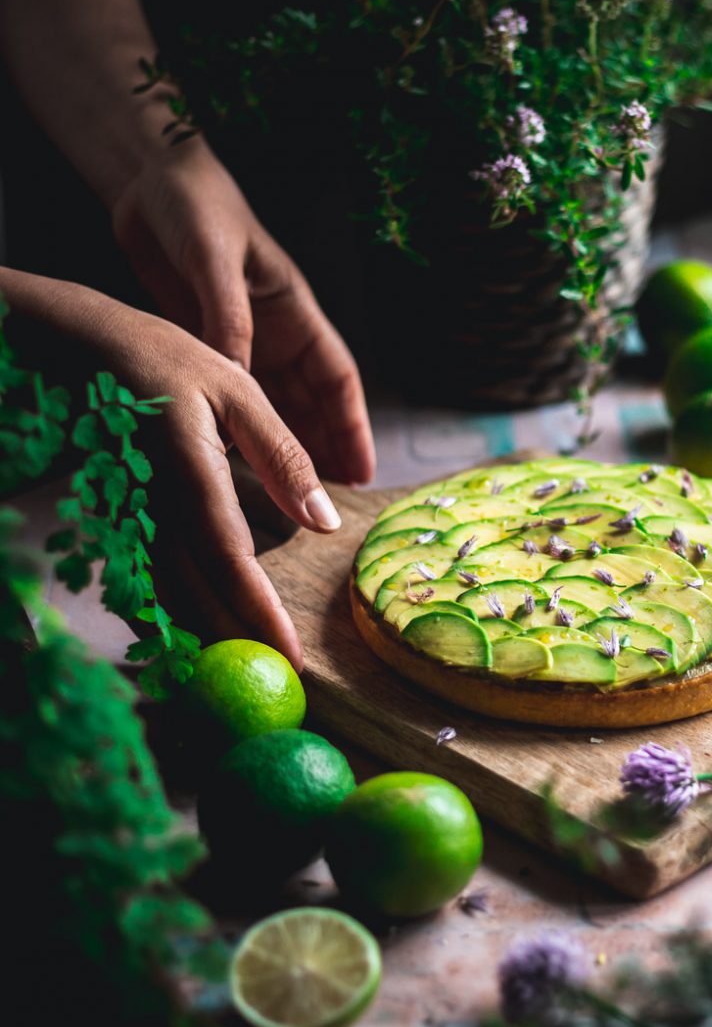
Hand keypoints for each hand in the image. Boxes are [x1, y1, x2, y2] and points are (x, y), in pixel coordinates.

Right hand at [1, 269, 340, 669]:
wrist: (74, 346)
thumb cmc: (165, 360)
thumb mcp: (237, 391)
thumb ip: (282, 458)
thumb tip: (323, 520)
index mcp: (193, 478)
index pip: (230, 563)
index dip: (258, 614)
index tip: (288, 657)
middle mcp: (155, 510)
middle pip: (194, 595)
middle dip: (234, 643)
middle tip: (272, 680)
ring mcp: (129, 519)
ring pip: (164, 595)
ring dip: (202, 636)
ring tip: (240, 667)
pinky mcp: (117, 520)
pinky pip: (143, 578)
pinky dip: (170, 611)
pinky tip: (191, 630)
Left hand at [111, 138, 374, 485]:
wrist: (148, 178)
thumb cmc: (194, 204)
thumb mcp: (214, 259)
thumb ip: (226, 316)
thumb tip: (237, 377)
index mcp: (293, 308)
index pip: (336, 376)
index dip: (352, 425)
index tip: (363, 470)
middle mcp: (274, 331)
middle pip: (311, 402)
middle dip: (324, 449)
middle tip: (330, 501)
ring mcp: (242, 338)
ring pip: (273, 403)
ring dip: (284, 444)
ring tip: (292, 493)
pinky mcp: (206, 340)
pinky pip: (230, 394)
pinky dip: (237, 426)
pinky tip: (233, 458)